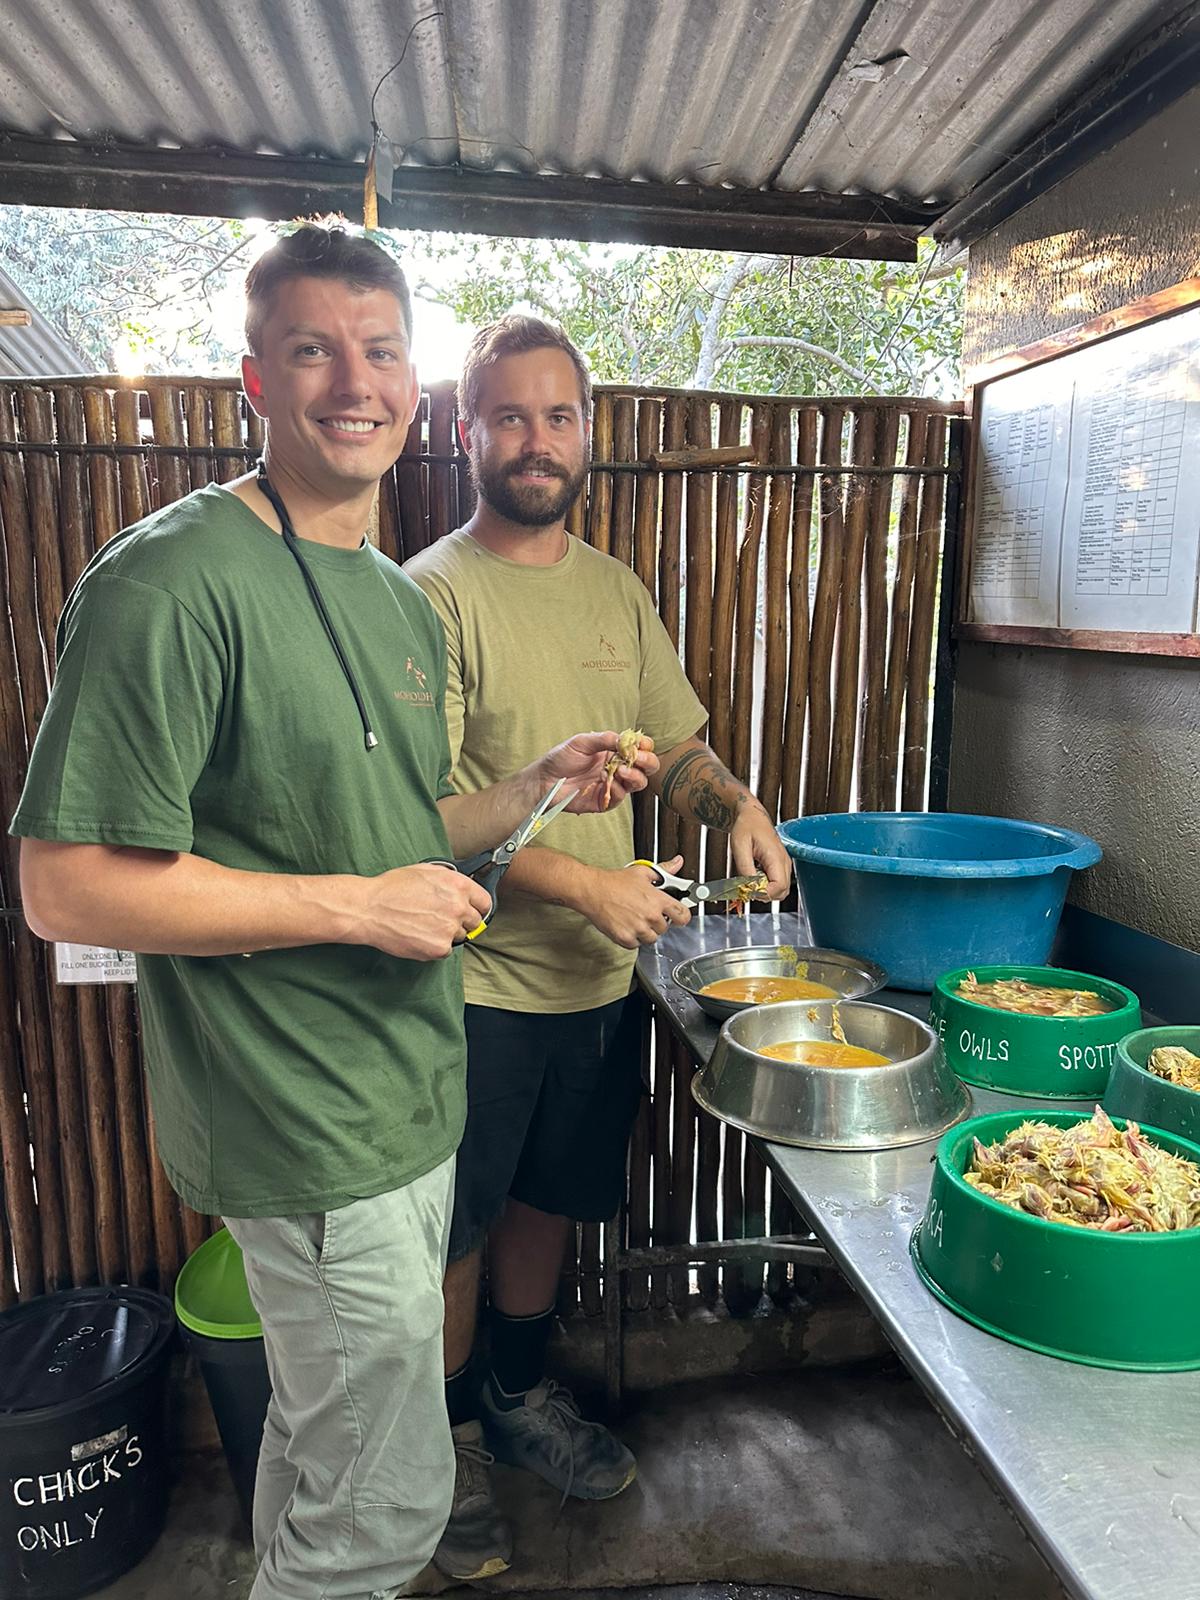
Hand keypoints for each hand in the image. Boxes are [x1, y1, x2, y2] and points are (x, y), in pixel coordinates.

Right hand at [353, 864, 492, 960]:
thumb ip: (449, 879)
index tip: (474, 911)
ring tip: (423, 925)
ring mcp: (450, 929)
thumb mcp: (426, 871)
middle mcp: (458, 907)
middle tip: (442, 920)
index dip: (478, 907)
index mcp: (458, 886)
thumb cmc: (392, 888)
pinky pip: (445, 951)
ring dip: (446, 934)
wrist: (370, 909)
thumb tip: (462, 887)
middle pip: (475, 922)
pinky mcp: (439, 948)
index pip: (485, 902)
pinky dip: (434, 946)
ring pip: (459, 937)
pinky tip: (418, 935)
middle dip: (462, 921)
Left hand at [538, 732, 658, 813]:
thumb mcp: (582, 742)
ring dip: (634, 776)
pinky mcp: (604, 800)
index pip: (640, 748)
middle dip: (647, 762)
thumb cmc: (561, 758)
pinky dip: (617, 789)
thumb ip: (604, 739)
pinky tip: (605, 781)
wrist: (544, 779)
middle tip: (637, 758)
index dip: (644, 746)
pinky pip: (620, 797)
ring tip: (620, 771)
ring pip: (638, 783)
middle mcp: (617, 767)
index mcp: (614, 751)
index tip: (640, 745)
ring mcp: (612, 784)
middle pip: (646, 767)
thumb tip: (625, 740)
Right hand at [579, 856, 691, 948]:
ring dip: (646, 931)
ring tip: (635, 918)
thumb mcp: (642, 872)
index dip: (682, 916)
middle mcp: (650, 916)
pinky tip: (626, 925)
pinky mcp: (625, 938)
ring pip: (651, 938)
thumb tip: (677, 863)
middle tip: (647, 912)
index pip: (683, 916)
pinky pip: (636, 944)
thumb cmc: (614, 882)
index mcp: (657, 900)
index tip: (678, 915)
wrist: (591, 890)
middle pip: (665, 928)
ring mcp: (638, 929)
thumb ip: (664, 870)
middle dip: (658, 921)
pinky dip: (633, 938)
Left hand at [730, 803, 790, 898]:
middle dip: (764, 894)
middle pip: (782, 892)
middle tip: (747, 885)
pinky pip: (777, 884)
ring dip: (765, 891)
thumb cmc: (746, 827)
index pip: (779, 887)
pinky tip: (754, 875)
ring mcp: (784, 864)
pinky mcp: (780, 866)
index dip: (763, 893)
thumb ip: (745, 869)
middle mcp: (784, 862)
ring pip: (780, 890)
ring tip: (750, 878)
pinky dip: (765, 885)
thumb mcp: (739, 847)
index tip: (748, 889)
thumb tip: (749, 888)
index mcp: (776, 857)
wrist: (752, 816)